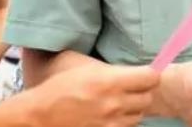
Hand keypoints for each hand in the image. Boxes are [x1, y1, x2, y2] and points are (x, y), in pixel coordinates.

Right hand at [30, 63, 158, 126]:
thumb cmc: (62, 87)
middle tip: (132, 88)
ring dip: (133, 108)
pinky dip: (123, 122)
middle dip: (143, 92)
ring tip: (119, 102)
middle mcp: (113, 104)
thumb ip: (117, 71)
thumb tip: (143, 70)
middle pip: (148, 98)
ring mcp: (110, 124)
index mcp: (110, 81)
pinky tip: (112, 116)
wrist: (39, 115)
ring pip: (139, 115)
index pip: (151, 77)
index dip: (150, 75)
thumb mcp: (89, 70)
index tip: (145, 74)